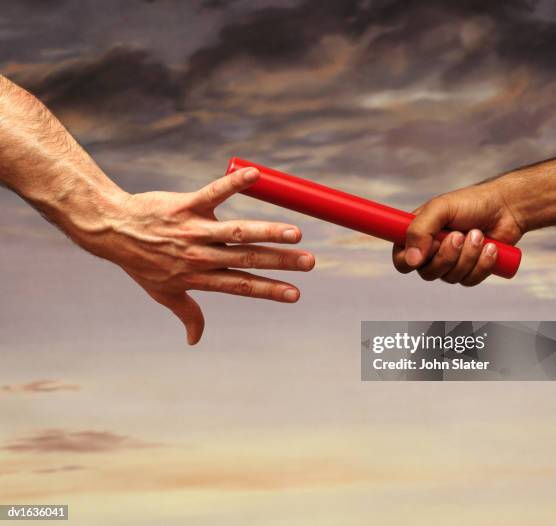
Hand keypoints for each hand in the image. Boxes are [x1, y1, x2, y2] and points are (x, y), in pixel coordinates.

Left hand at [80, 167, 314, 343]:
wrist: (111, 230)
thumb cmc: (140, 262)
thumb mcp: (163, 294)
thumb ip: (188, 314)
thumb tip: (195, 340)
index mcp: (201, 276)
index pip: (242, 285)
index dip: (269, 290)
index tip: (296, 294)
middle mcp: (201, 255)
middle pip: (247, 259)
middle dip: (280, 262)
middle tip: (309, 263)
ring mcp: (194, 230)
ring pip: (236, 231)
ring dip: (267, 231)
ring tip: (295, 233)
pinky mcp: (186, 205)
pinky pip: (213, 193)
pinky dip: (234, 183)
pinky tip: (256, 176)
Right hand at [392, 180, 523, 285]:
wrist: (506, 207)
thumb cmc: (471, 203)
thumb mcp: (440, 208)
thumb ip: (419, 230)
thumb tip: (412, 260)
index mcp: (417, 236)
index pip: (401, 261)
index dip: (412, 260)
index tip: (432, 244)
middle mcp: (430, 253)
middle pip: (427, 273)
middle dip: (447, 255)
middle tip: (460, 235)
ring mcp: (450, 264)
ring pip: (450, 277)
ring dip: (468, 256)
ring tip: (479, 234)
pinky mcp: (469, 271)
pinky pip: (469, 280)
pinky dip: (482, 264)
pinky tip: (491, 247)